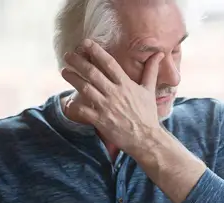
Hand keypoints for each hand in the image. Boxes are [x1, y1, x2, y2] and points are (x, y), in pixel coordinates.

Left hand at [61, 39, 165, 153]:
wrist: (146, 138)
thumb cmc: (147, 114)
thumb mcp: (149, 90)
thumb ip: (151, 71)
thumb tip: (159, 54)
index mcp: (126, 84)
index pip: (109, 63)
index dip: (96, 51)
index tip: (86, 43)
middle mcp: (115, 93)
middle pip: (92, 73)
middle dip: (78, 62)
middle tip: (68, 55)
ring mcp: (106, 107)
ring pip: (85, 88)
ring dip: (73, 78)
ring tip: (64, 71)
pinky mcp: (101, 120)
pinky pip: (83, 110)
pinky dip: (74, 105)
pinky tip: (68, 99)